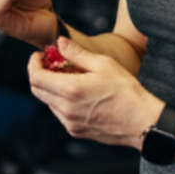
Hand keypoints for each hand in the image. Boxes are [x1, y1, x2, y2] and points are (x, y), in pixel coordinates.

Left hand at [27, 37, 162, 147]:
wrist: (142, 121)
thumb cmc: (126, 90)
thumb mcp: (103, 64)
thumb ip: (77, 53)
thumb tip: (59, 42)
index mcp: (70, 90)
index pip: (36, 77)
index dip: (33, 64)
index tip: (39, 55)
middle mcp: (66, 109)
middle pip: (37, 90)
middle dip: (39, 74)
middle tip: (50, 63)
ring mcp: (69, 122)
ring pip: (48, 102)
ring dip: (50, 88)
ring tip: (67, 77)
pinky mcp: (75, 131)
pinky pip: (59, 113)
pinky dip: (60, 101)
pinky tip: (77, 93)